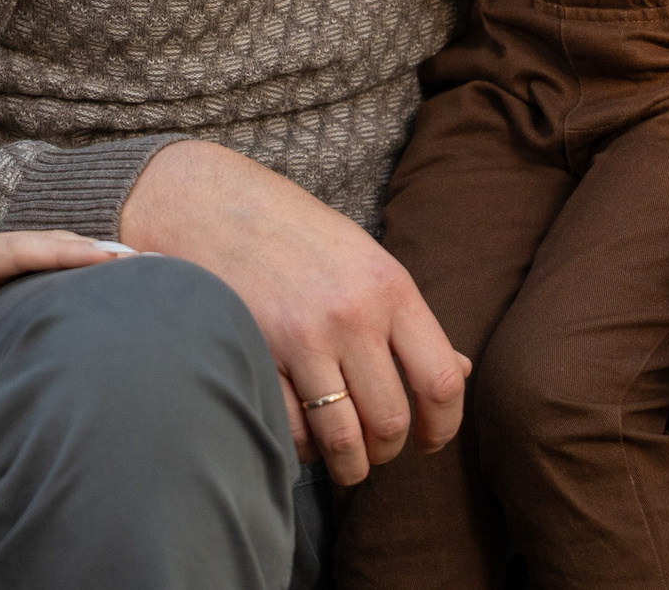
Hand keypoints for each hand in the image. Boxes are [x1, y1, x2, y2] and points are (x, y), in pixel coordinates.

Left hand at [0, 229, 124, 408]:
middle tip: (138, 258)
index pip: (10, 251)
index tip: (100, 257)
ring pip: (37, 247)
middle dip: (84, 246)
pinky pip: (31, 260)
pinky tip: (100, 273)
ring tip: (133, 262)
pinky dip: (66, 261)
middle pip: (33, 242)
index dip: (57, 252)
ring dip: (81, 251)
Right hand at [117, 140, 467, 486]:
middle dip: (387, 451)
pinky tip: (303, 437)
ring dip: (349, 465)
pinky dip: (302, 449)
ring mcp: (302, 337)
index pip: (441, 380)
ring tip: (345, 461)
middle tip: (377, 449)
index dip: (444, 426)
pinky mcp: (258, 355)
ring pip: (344, 438)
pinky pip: (293, 431)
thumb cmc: (293, 233)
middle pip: (390, 420)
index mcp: (390, 287)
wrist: (207, 203)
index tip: (430, 440)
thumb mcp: (363, 259)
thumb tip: (461, 372)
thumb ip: (407, 319)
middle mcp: (352, 314)